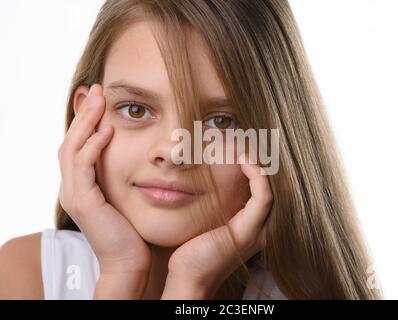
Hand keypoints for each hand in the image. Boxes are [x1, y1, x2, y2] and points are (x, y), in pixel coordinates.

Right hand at [57, 83, 150, 298]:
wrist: (130, 261)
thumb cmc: (134, 229)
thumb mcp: (128, 195)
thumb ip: (126, 175)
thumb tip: (145, 152)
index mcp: (82, 185)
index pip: (78, 144)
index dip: (87, 120)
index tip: (102, 97)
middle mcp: (73, 187)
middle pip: (70, 141)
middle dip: (84, 114)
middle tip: (97, 89)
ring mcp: (75, 195)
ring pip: (72, 149)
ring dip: (86, 122)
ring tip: (100, 101)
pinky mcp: (83, 203)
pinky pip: (83, 167)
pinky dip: (93, 146)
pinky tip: (108, 131)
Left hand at [161, 153, 272, 298]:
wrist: (187, 275)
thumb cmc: (191, 246)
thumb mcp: (204, 216)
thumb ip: (209, 198)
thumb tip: (198, 170)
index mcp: (251, 221)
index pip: (262, 185)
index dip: (257, 163)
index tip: (244, 143)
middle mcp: (260, 224)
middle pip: (271, 184)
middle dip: (263, 160)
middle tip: (251, 137)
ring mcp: (258, 229)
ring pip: (271, 188)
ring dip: (261, 164)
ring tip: (248, 145)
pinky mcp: (250, 231)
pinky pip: (263, 197)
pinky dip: (257, 176)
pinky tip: (244, 160)